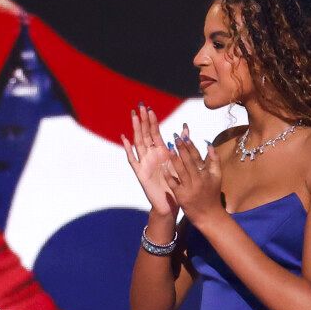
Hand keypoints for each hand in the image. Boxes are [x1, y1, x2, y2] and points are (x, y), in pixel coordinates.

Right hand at [121, 106, 177, 220]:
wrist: (170, 203)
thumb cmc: (176, 183)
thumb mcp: (180, 161)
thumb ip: (181, 144)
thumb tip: (185, 127)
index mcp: (161, 151)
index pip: (154, 132)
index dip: (152, 121)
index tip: (149, 108)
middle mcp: (151, 155)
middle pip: (145, 134)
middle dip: (142, 120)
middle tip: (140, 106)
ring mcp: (144, 163)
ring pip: (138, 143)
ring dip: (136, 129)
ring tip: (133, 117)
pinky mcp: (140, 173)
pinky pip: (133, 159)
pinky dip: (128, 149)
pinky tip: (125, 139)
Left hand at [163, 127, 221, 221]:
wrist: (208, 215)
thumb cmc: (211, 194)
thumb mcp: (217, 177)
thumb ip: (214, 160)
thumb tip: (209, 144)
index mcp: (207, 174)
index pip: (197, 157)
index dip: (190, 146)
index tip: (184, 136)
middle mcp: (198, 179)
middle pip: (188, 161)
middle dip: (181, 148)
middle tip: (174, 137)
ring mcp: (189, 188)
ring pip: (181, 170)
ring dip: (174, 158)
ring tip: (167, 147)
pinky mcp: (181, 196)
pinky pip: (173, 183)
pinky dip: (168, 174)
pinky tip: (162, 166)